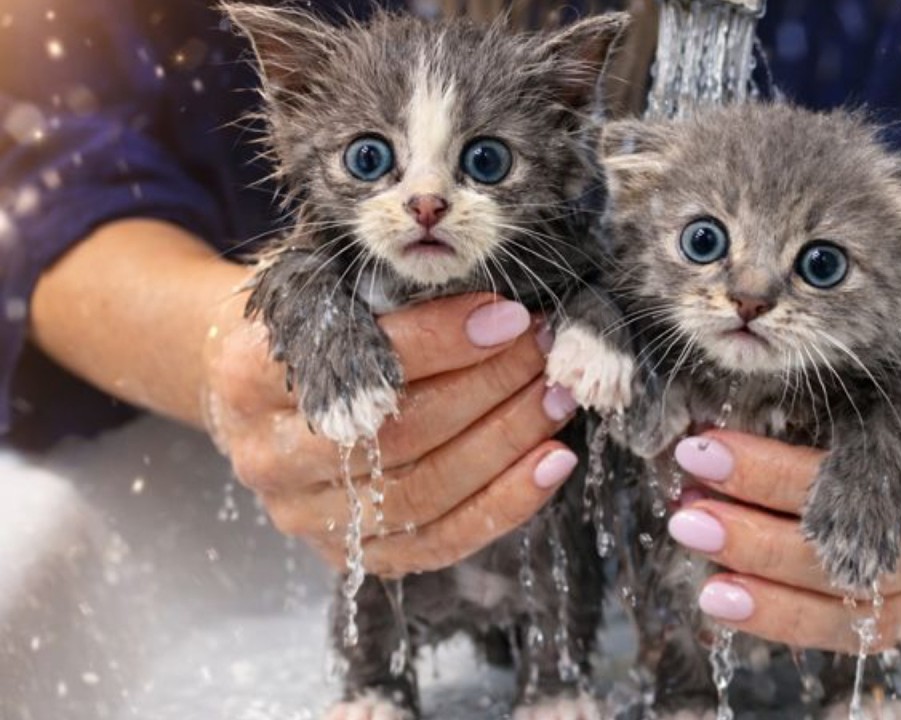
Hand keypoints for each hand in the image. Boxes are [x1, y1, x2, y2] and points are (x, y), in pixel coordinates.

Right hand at [202, 291, 580, 576]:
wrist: (258, 390)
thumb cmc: (313, 328)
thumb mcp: (328, 290)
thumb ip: (391, 295)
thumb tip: (500, 310)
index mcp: (249, 374)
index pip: (358, 362)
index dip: (440, 341)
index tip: (506, 316)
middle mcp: (268, 456)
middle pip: (397, 435)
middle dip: (488, 389)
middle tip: (544, 353)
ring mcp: (306, 515)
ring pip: (422, 493)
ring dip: (506, 444)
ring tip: (556, 399)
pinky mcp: (349, 553)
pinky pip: (438, 542)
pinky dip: (505, 504)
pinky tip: (552, 463)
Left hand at [666, 424, 900, 652]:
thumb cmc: (863, 412)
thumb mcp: (839, 397)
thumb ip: (789, 415)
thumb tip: (696, 446)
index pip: (851, 464)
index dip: (773, 469)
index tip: (703, 454)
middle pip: (852, 539)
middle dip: (758, 532)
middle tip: (689, 518)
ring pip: (855, 595)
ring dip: (765, 585)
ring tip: (703, 570)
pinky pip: (853, 633)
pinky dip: (783, 620)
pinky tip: (726, 605)